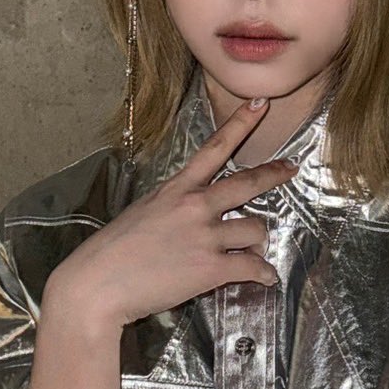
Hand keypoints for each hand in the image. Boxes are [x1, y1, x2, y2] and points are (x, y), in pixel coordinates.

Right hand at [44, 96, 296, 325]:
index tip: (261, 104)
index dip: (241, 123)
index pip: (215, 148)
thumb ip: (174, 206)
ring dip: (258, 242)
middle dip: (274, 173)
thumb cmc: (114, 251)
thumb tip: (197, 214)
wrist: (98, 284)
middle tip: (289, 168)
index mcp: (177, 188)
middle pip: (248, 183)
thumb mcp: (144, 211)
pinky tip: (264, 276)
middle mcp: (195, 206)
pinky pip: (253, 266)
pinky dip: (262, 272)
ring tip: (252, 252)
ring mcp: (205, 236)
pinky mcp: (211, 268)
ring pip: (257, 229)